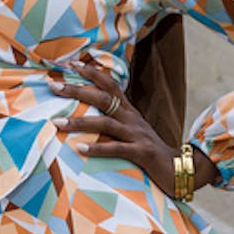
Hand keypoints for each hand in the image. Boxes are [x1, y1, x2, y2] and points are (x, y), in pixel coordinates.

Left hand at [50, 52, 219, 194]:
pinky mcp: (141, 153)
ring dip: (79, 121)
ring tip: (57, 121)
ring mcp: (137, 135)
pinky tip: (80, 148)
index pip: (109, 84)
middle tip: (53, 85)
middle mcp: (132, 118)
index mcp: (129, 111)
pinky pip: (116, 149)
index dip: (91, 72)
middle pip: (102, 98)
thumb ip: (114, 122)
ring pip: (105, 123)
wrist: (180, 170)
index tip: (70, 63)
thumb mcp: (132, 132)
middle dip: (77, 89)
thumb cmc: (150, 153)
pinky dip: (97, 148)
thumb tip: (88, 115)